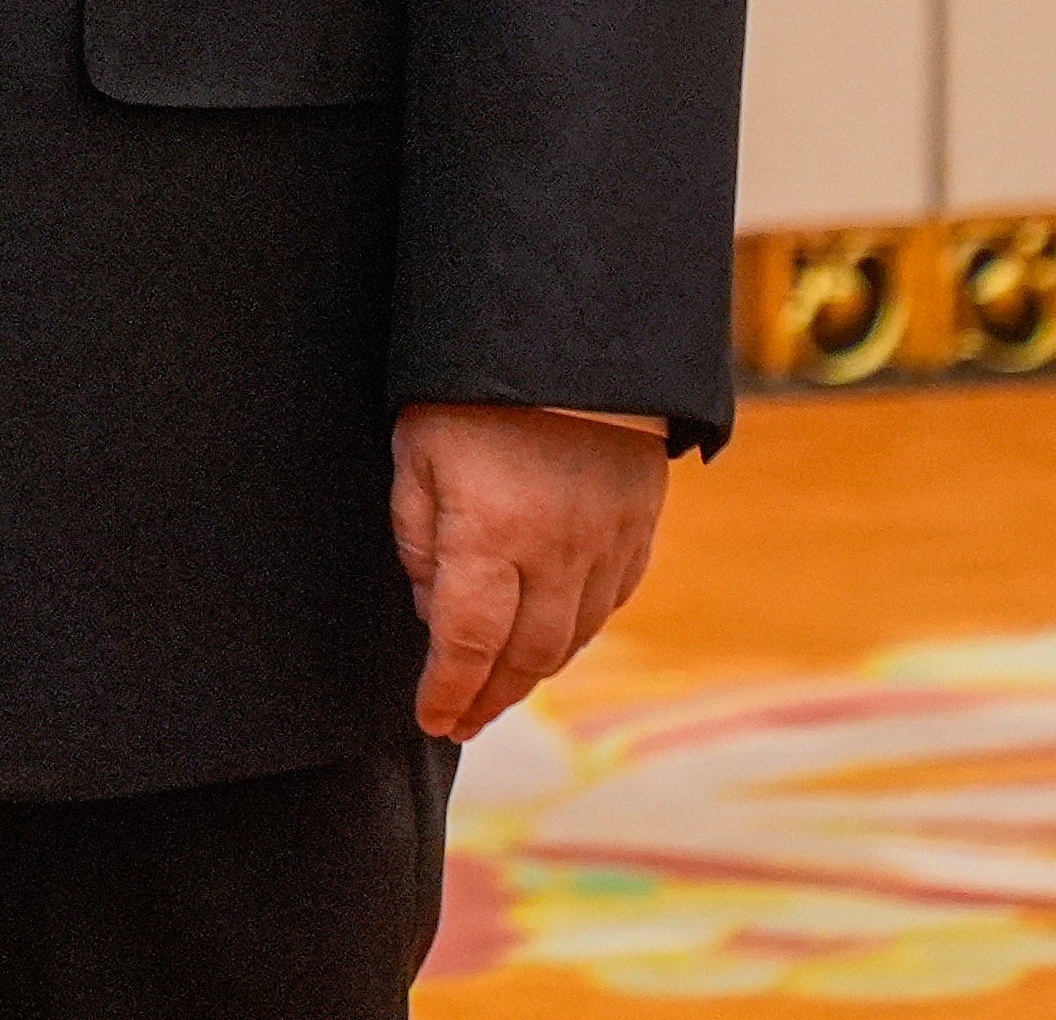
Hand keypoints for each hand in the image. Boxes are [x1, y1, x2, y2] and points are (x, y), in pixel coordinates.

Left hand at [391, 401, 664, 739]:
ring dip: (534, 673)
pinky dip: (578, 631)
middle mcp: (556, 551)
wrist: (571, 334)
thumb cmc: (473, 389)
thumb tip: (434, 608)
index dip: (447, 690)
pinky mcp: (639, 524)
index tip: (431, 717)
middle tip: (462, 721)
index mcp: (490, 535)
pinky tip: (552, 640)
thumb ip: (419, 535)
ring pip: (573, 637)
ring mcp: (606, 541)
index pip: (467, 643)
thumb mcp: (416, 450)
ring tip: (500, 690)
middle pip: (526, 655)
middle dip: (489, 697)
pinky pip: (611, 600)